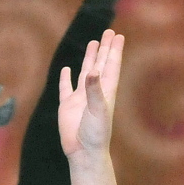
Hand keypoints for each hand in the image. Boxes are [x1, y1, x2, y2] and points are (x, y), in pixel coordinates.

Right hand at [58, 29, 124, 157]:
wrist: (83, 152)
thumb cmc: (95, 133)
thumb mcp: (98, 110)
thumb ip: (94, 90)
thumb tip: (93, 71)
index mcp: (105, 91)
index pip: (111, 66)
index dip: (114, 51)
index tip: (118, 36)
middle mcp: (94, 92)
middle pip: (100, 64)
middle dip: (105, 49)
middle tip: (109, 32)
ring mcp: (80, 98)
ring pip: (85, 72)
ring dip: (90, 58)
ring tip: (93, 43)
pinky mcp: (67, 106)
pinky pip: (66, 88)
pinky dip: (66, 78)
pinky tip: (66, 69)